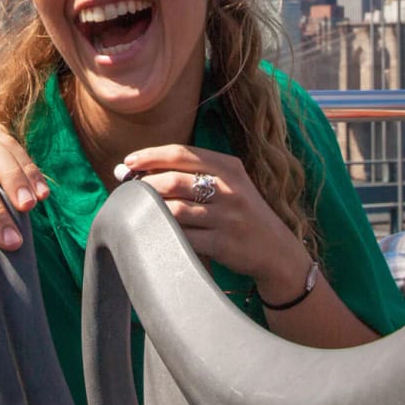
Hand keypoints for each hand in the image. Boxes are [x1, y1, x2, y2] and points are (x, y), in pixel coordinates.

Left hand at [118, 145, 310, 300]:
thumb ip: (195, 173)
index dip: (151, 155)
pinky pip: (184, 237)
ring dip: (151, 210)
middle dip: (145, 184)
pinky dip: (165, 234)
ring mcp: (228, 217)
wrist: (276, 250)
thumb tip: (142, 167)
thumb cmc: (242, 213)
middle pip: (174, 180)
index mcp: (229, 167)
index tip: (128, 161)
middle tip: (128, 189)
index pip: (183, 154)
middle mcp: (230, 189)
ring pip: (175, 209)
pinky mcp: (223, 243)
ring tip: (137, 211)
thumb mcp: (230, 184)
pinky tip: (155, 232)